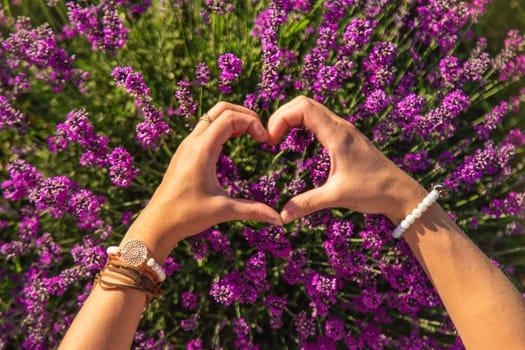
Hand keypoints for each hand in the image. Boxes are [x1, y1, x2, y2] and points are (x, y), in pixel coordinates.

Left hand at [125, 102, 281, 261]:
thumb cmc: (186, 216)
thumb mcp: (223, 211)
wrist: (158, 224)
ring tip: (252, 135)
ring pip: (212, 116)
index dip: (252, 122)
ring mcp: (187, 145)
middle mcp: (193, 142)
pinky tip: (235, 143)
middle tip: (260, 132)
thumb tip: (280, 220)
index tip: (265, 141)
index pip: (230, 117)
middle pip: (221, 109)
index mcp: (202, 150)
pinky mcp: (186, 152)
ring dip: (234, 119)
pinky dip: (223, 127)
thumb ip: (253, 210)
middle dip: (245, 114)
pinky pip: (206, 128)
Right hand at [267, 96, 426, 223]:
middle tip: (270, 139)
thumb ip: (307, 204)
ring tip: (278, 138)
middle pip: (303, 103)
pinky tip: (296, 143)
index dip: (280, 118)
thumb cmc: (373, 191)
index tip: (270, 141)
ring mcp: (344, 130)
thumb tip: (281, 216)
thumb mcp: (337, 197)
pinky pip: (318, 119)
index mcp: (337, 135)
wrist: (400, 192)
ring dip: (291, 118)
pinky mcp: (345, 137)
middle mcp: (340, 126)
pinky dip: (302, 124)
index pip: (302, 108)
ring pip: (311, 109)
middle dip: (281, 116)